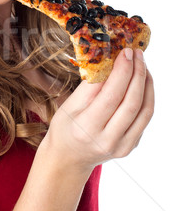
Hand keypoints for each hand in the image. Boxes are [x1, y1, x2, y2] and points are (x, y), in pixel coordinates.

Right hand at [46, 48, 154, 174]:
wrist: (69, 158)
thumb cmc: (65, 127)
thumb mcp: (70, 104)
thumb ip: (92, 85)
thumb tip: (111, 60)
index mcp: (87, 128)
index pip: (111, 96)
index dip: (122, 71)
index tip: (126, 52)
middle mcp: (107, 140)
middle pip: (131, 102)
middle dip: (137, 73)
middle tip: (137, 54)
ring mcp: (122, 146)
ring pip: (144, 110)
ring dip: (146, 83)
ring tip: (142, 65)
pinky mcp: (131, 146)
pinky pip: (144, 118)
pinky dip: (146, 96)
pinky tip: (140, 82)